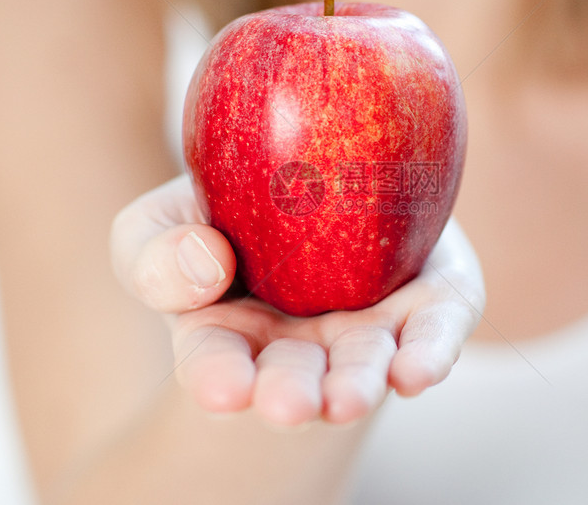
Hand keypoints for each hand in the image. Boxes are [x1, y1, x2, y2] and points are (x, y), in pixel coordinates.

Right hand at [111, 175, 484, 426]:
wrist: (313, 181)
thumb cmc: (220, 212)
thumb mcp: (158, 221)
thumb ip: (154, 253)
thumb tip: (208, 264)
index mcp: (228, 335)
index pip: (216, 365)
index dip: (218, 379)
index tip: (225, 389)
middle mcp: (301, 346)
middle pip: (298, 379)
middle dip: (293, 395)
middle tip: (292, 405)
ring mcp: (366, 328)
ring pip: (364, 363)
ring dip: (358, 384)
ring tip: (350, 398)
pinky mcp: (425, 299)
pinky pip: (433, 327)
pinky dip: (429, 349)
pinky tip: (417, 370)